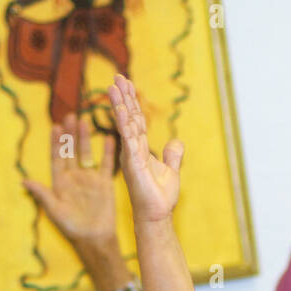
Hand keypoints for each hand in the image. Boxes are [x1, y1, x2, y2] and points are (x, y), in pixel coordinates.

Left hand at [24, 113, 118, 245]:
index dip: (55, 143)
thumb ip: (42, 194)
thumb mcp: (54, 210)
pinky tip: (108, 137)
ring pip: (86, 154)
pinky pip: (106, 164)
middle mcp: (74, 178)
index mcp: (60, 182)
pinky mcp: (105, 184)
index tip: (54, 127)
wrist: (94, 239)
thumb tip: (23, 180)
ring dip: (85, 139)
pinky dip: (107, 151)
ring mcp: (90, 179)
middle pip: (71, 151)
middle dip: (70, 135)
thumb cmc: (71, 228)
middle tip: (70, 116)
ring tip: (84, 121)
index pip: (56, 158)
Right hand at [107, 75, 182, 226]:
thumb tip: (176, 142)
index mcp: (140, 149)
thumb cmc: (160, 197)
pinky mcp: (132, 162)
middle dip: (123, 96)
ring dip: (120, 104)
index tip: (127, 84)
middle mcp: (132, 149)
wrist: (157, 214)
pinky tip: (122, 108)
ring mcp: (131, 154)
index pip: (136, 120)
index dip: (132, 102)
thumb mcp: (171, 171)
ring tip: (114, 85)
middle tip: (118, 76)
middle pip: (128, 117)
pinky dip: (125, 122)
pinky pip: (128, 138)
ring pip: (125, 124)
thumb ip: (172, 155)